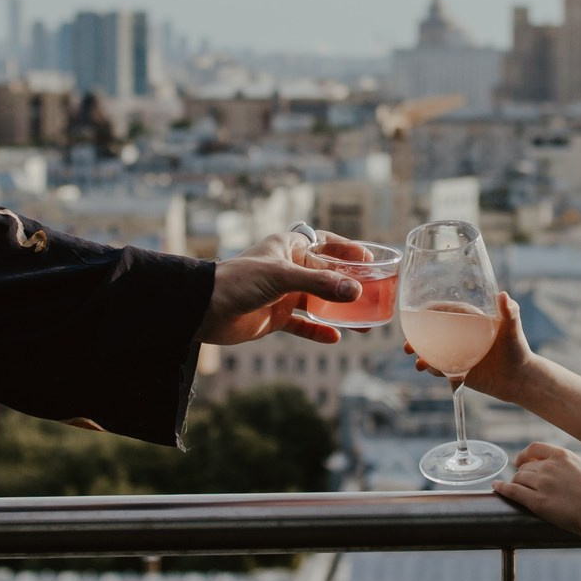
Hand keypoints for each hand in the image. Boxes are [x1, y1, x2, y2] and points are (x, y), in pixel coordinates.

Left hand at [202, 230, 361, 346]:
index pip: (324, 242)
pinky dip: (318, 330)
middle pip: (326, 274)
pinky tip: (336, 338)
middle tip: (375, 292)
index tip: (369, 257)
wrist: (205, 309)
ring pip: (318, 301)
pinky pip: (302, 324)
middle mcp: (287, 268)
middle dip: (350, 284)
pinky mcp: (275, 317)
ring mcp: (281, 294)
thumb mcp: (282, 277)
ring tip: (365, 323)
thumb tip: (357, 293)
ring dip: (340, 311)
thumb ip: (320, 284)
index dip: (346, 248)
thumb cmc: (239, 281)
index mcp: (287, 247)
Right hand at [401, 291, 534, 400]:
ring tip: (419, 363)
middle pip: (432, 332)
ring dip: (420, 355)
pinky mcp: (458, 370)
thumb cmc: (518, 350)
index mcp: (469, 320)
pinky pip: (440, 368)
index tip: (415, 316)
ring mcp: (457, 353)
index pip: (444, 312)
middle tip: (408, 346)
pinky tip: (430, 370)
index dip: (427, 313)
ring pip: (432, 351)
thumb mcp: (513, 330)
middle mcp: (460, 336)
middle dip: (415, 337)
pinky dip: (432, 368)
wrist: (520, 379)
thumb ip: (510, 313)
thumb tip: (503, 295)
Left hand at [493, 442, 580, 542]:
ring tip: (510, 487)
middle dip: (521, 473)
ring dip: (514, 482)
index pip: (536, 448)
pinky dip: (502, 488)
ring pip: (518, 478)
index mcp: (563, 456)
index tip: (520, 460)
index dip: (525, 454)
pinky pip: (513, 491)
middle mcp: (549, 466)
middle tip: (519, 480)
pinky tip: (496, 488)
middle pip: (526, 466)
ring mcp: (542, 483)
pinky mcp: (537, 502)